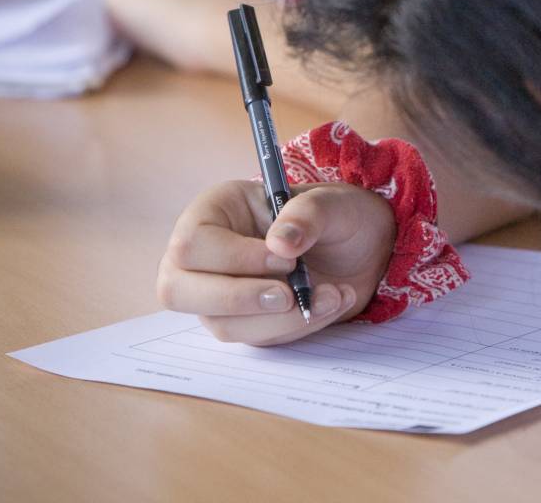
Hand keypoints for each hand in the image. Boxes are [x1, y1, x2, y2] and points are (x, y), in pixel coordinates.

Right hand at [158, 180, 395, 344]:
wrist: (363, 246)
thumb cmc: (338, 213)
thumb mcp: (333, 201)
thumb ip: (308, 213)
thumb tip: (280, 243)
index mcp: (216, 211)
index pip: (191, 244)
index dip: (235, 259)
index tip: (287, 259)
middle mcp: (206, 254)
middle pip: (178, 292)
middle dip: (237, 300)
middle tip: (290, 295)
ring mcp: (221, 292)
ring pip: (223, 325)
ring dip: (282, 320)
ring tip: (334, 295)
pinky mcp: (247, 321)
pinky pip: (259, 338)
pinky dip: (298, 326)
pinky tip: (333, 301)